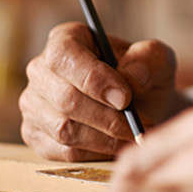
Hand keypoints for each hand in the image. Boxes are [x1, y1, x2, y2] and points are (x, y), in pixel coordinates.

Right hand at [19, 21, 177, 160]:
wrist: (144, 106)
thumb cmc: (146, 76)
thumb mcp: (157, 58)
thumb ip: (148, 58)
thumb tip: (131, 76)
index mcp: (67, 39)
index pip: (65, 55)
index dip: (92, 78)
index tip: (125, 98)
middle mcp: (42, 70)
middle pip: (65, 98)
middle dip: (107, 116)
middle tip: (139, 124)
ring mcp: (34, 105)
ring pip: (63, 129)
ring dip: (105, 137)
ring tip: (136, 134)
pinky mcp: (37, 137)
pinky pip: (63, 152)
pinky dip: (96, 153)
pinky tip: (118, 145)